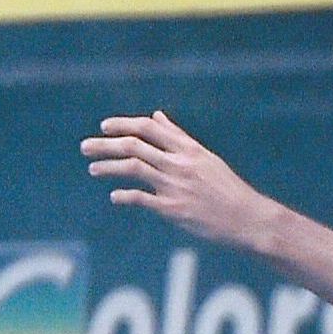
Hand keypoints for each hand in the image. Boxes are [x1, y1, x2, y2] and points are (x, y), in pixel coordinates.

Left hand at [82, 111, 270, 247]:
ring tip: (92, 169)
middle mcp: (179, 164)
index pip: (148, 128)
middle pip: (134, 146)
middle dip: (105, 145)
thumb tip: (157, 115)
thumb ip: (178, 136)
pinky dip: (124, 196)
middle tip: (85, 147)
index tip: (104, 127)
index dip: (122, 124)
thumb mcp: (204, 156)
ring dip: (108, 167)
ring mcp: (175, 186)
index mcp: (187, 149)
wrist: (247, 218)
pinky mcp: (173, 209)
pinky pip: (141, 198)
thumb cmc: (227, 188)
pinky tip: (114, 196)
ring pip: (133, 168)